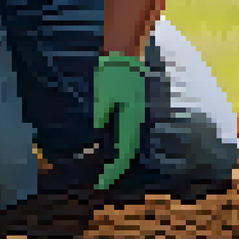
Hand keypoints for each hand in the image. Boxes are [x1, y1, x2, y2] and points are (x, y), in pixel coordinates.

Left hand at [93, 53, 147, 190]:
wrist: (126, 55)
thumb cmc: (114, 73)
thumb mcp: (103, 94)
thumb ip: (101, 114)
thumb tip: (99, 129)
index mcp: (133, 120)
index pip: (124, 154)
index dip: (113, 171)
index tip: (101, 183)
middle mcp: (139, 122)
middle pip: (129, 152)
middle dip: (116, 168)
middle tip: (101, 180)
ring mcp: (138, 117)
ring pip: (129, 144)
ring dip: (117, 157)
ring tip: (103, 168)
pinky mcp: (134, 112)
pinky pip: (127, 133)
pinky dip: (118, 144)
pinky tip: (108, 147)